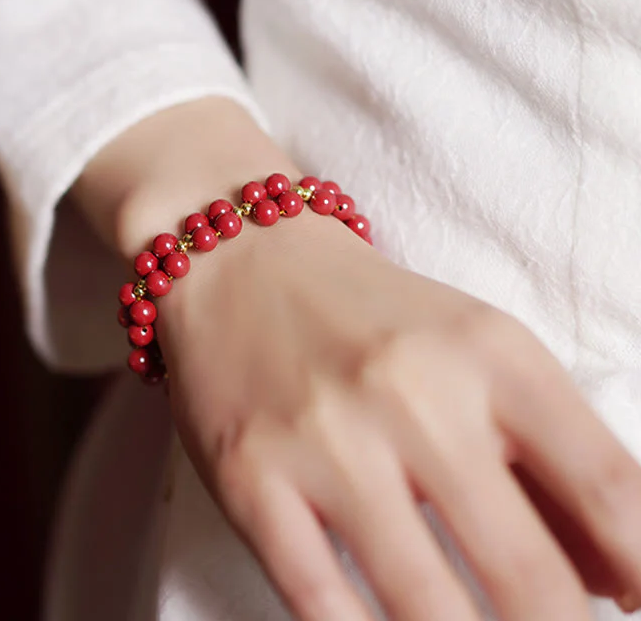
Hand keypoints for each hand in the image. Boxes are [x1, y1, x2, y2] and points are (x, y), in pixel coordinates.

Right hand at [158, 210, 640, 620]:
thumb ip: (548, 457)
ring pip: (429, 612)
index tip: (638, 606)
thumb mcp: (477, 350)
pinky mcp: (251, 477)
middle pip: (532, 579)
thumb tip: (618, 578)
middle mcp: (413, 394)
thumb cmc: (372, 313)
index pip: (613, 491)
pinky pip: (322, 605)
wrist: (246, 261)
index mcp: (491, 353)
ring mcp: (325, 441)